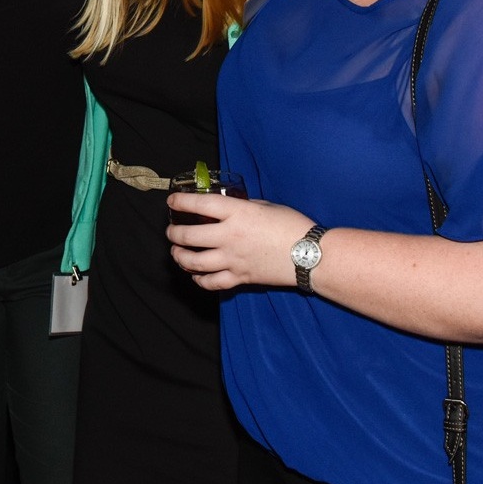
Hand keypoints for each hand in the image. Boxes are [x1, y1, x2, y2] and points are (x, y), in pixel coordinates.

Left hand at [166, 192, 313, 290]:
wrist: (312, 255)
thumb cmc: (292, 225)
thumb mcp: (266, 206)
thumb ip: (242, 207)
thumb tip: (227, 210)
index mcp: (237, 213)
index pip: (198, 205)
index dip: (180, 201)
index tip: (171, 201)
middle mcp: (229, 236)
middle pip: (188, 236)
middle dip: (174, 233)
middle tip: (171, 232)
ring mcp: (233, 259)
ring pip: (194, 262)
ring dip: (180, 257)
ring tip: (176, 253)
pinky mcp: (240, 278)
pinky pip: (212, 282)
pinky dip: (199, 280)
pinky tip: (196, 275)